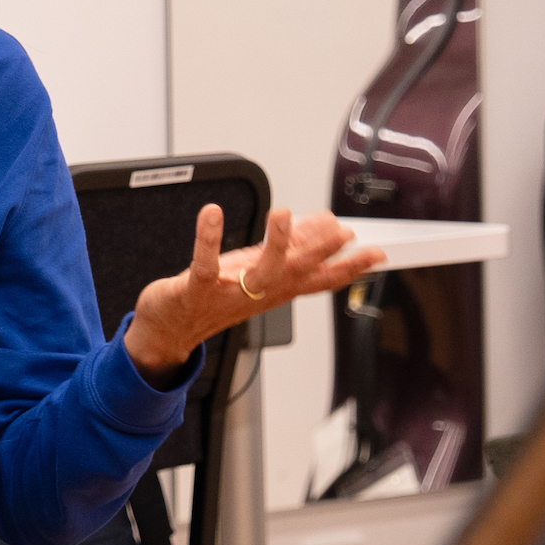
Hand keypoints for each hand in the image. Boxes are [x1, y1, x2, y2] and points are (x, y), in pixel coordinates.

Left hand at [124, 205, 383, 375]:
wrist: (168, 331)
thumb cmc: (212, 298)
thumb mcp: (256, 272)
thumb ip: (288, 250)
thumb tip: (320, 224)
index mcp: (275, 289)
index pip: (319, 279)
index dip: (349, 268)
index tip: (376, 253)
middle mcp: (257, 293)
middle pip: (297, 274)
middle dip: (322, 252)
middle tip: (343, 230)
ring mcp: (229, 294)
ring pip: (260, 274)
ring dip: (276, 245)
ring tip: (284, 214)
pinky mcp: (197, 289)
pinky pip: (205, 264)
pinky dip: (208, 238)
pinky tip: (212, 213)